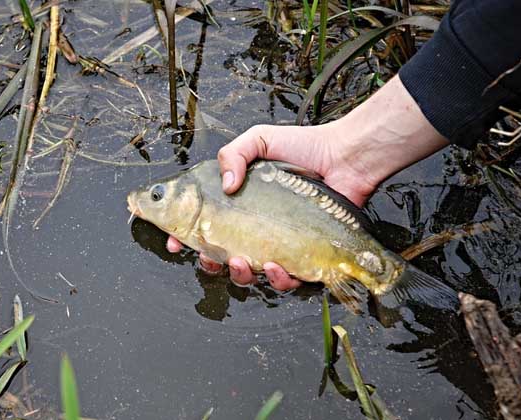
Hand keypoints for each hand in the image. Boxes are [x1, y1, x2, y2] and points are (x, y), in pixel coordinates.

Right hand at [168, 75, 448, 289]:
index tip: (174, 242)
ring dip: (239, 275)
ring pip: (250, 274)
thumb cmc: (304, 147)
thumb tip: (226, 187)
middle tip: (208, 257)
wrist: (345, 158)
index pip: (203, 226)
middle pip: (221, 258)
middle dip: (209, 264)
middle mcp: (255, 228)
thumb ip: (232, 154)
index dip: (185, 238)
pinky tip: (277, 266)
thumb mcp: (259, 140)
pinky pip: (286, 280)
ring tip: (241, 263)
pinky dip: (277, 279)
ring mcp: (278, 244)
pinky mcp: (303, 256)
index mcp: (238, 205)